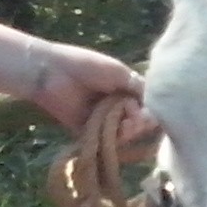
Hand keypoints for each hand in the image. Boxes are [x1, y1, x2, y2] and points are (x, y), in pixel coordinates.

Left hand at [25, 38, 155, 139]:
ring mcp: (101, 120)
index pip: (145, 106)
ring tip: (126, 125)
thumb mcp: (118, 71)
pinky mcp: (87, 132)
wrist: (52, 73)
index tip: (148, 113)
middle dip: (140, 122)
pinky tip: (117, 131)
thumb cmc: (85, 66)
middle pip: (137, 122)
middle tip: (137, 120)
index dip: (151, 112)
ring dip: (129, 130)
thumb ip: (138, 87)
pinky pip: (105, 141)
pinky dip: (113, 138)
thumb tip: (154, 107)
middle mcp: (114, 106)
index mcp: (123, 90)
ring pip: (124, 133)